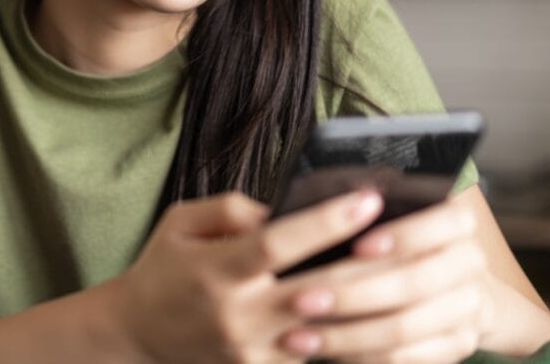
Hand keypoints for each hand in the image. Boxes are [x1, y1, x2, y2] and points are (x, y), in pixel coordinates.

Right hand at [112, 188, 385, 363]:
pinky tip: (380, 310)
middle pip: (316, 289)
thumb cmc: (164, 267)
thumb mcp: (180, 221)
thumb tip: (280, 212)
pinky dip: (348, 333)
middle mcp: (236, 314)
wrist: (138, 333)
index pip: (277, 244)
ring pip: (325, 328)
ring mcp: (252, 350)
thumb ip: (228, 208)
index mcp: (215, 269)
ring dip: (368, 303)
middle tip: (411, 235)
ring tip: (409, 272)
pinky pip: (317, 353)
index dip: (325, 222)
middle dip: (367, 262)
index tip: (367, 200)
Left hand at [278, 199, 494, 362]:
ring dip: (345, 334)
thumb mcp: (384, 216)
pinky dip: (360, 355)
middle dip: (352, 293)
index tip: (358, 246)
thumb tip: (296, 210)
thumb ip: (355, 212)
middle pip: (413, 283)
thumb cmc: (395, 237)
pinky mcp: (457, 345)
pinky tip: (322, 351)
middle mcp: (470, 262)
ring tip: (295, 336)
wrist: (451, 283)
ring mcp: (467, 309)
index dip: (401, 236)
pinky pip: (405, 357)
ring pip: (404, 327)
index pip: (441, 222)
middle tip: (299, 300)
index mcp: (456, 220)